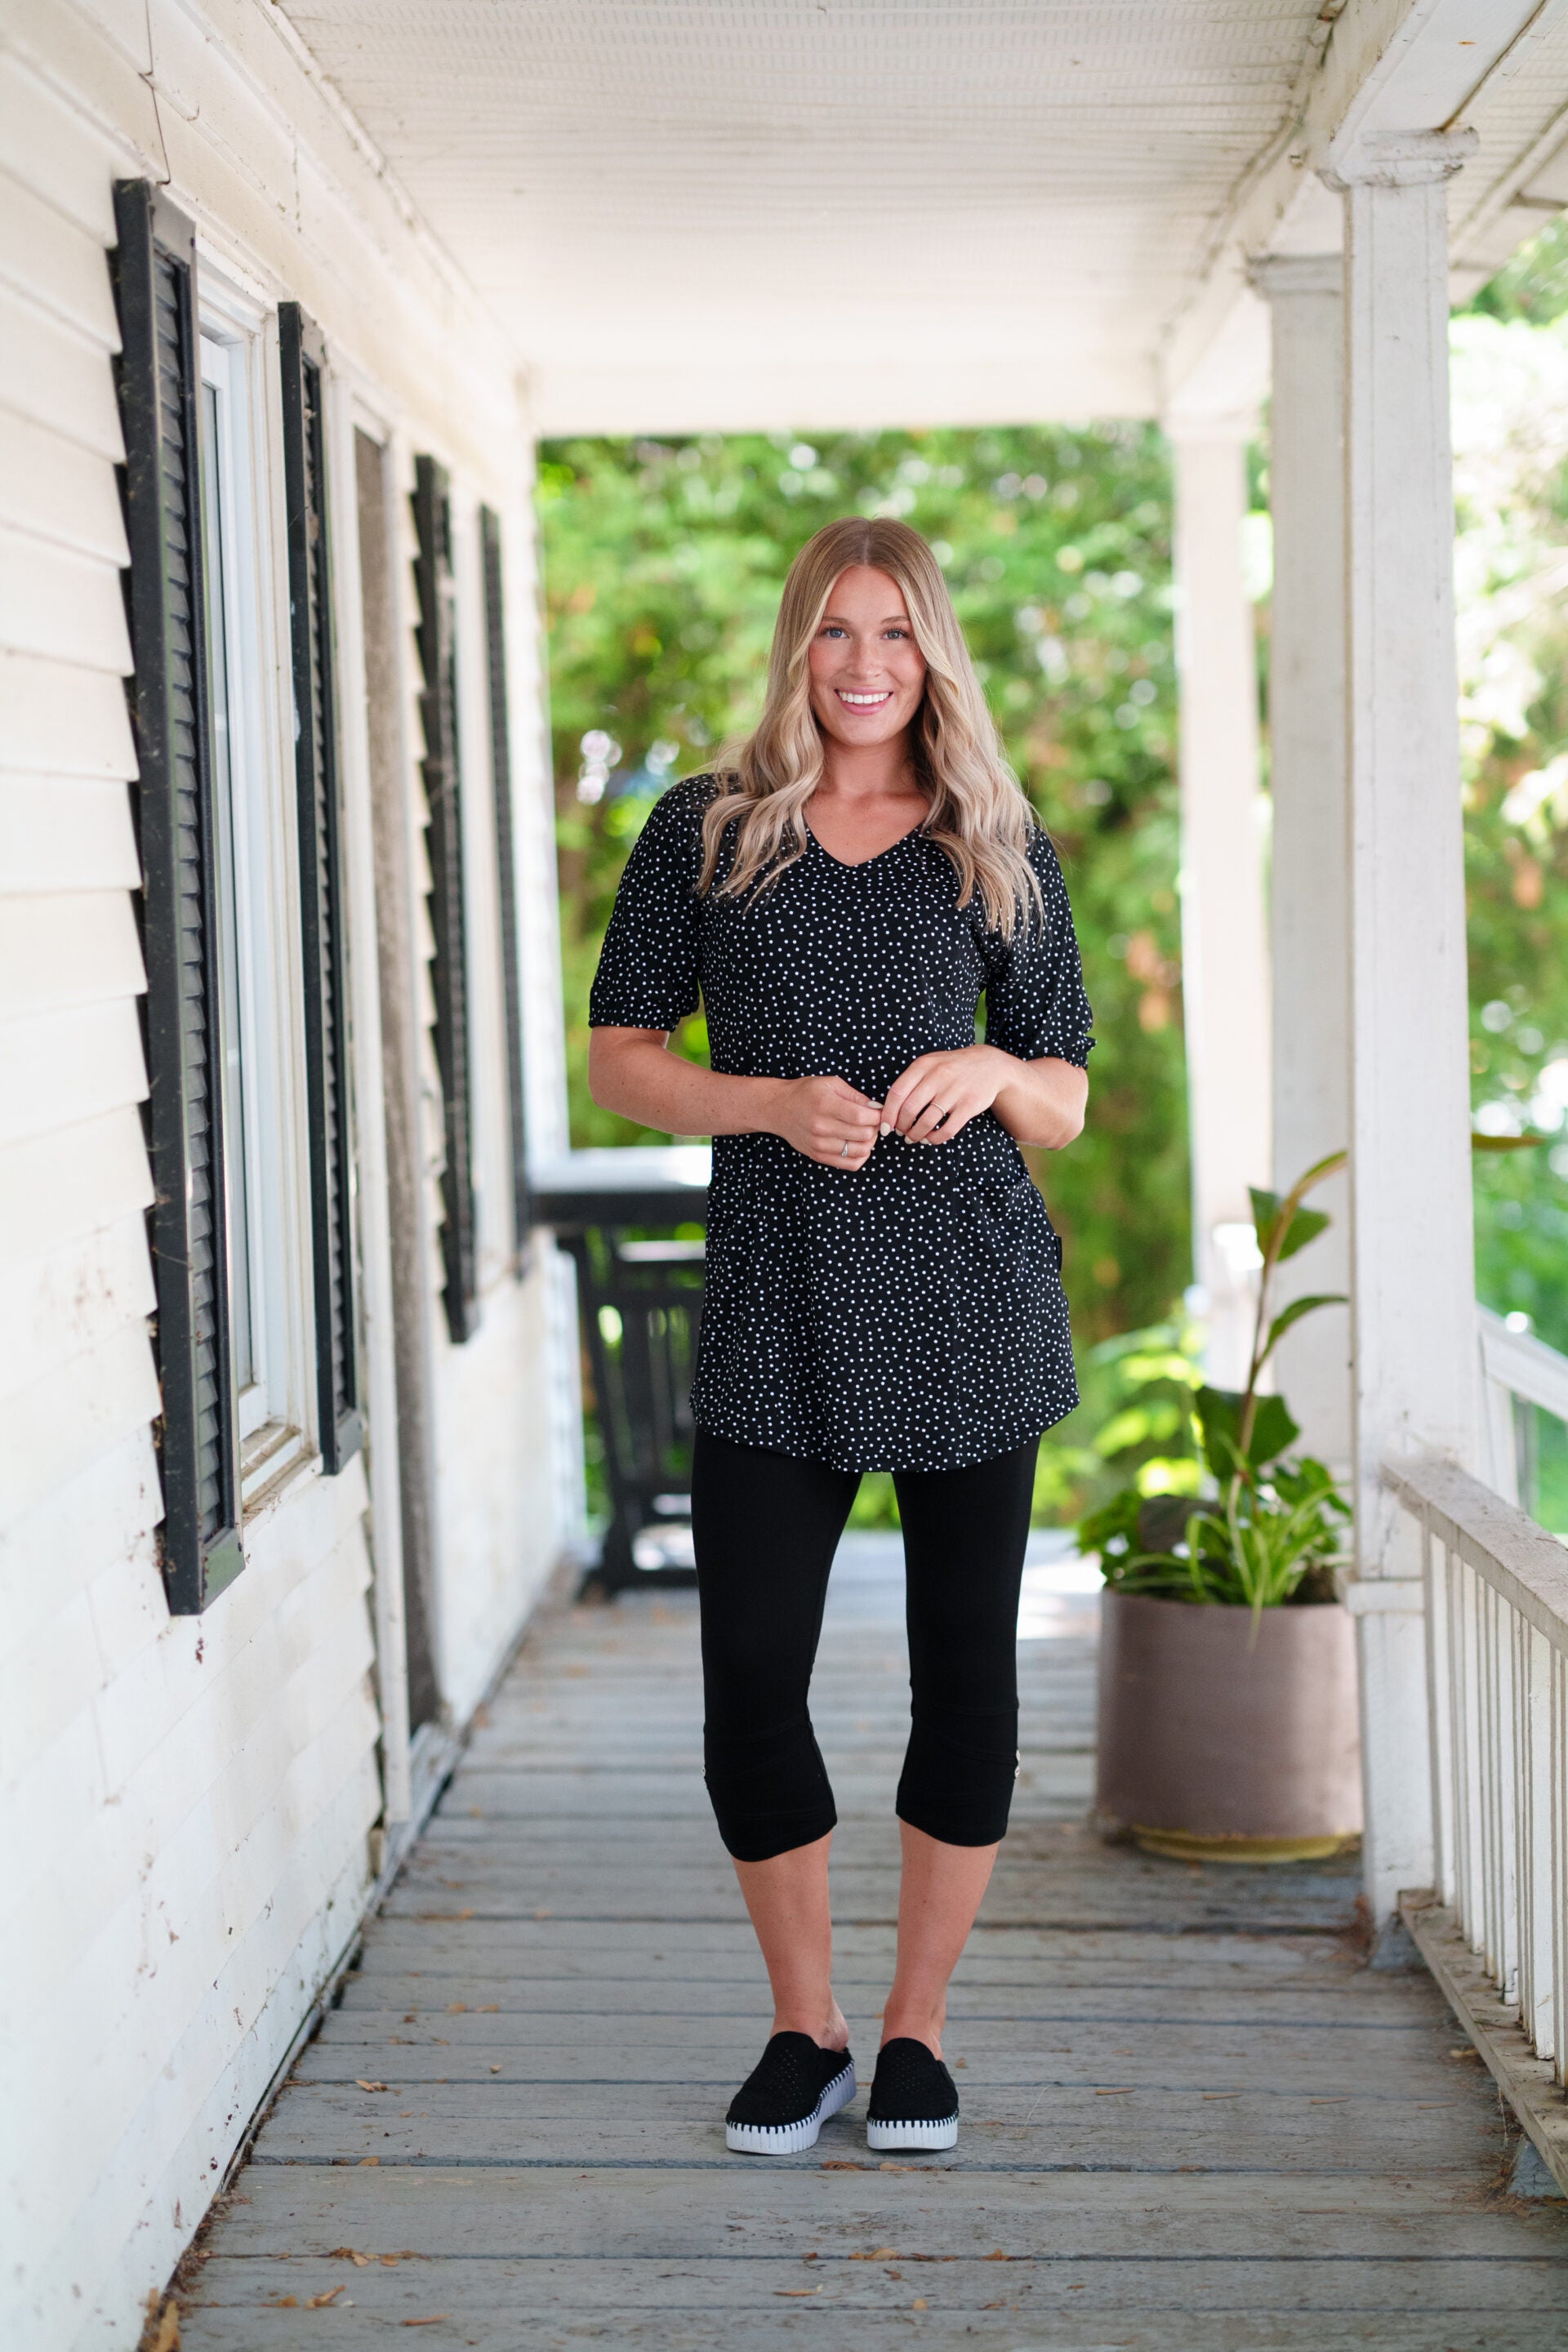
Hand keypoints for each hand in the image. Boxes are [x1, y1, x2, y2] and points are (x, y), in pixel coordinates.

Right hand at [769, 1074, 883, 1169]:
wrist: (778, 1109)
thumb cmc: (806, 1093)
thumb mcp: (830, 1083)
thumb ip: (855, 1095)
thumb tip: (876, 1108)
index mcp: (825, 1105)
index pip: (862, 1117)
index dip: (877, 1116)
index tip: (878, 1112)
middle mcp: (821, 1127)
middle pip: (863, 1135)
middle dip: (875, 1128)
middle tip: (872, 1121)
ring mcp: (819, 1145)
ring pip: (860, 1151)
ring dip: (870, 1142)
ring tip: (866, 1132)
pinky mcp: (818, 1156)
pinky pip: (850, 1165)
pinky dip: (861, 1156)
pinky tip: (859, 1145)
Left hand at [881, 1046, 1010, 1144]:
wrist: (990, 1065)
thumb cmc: (951, 1068)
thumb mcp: (929, 1065)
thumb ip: (909, 1082)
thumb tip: (882, 1108)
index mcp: (923, 1065)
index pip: (897, 1093)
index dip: (887, 1114)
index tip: (884, 1127)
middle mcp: (938, 1076)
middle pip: (909, 1109)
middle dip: (901, 1126)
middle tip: (900, 1133)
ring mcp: (955, 1090)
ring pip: (927, 1121)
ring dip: (916, 1135)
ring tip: (913, 1138)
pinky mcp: (970, 1105)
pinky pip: (947, 1129)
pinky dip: (935, 1139)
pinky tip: (930, 1139)